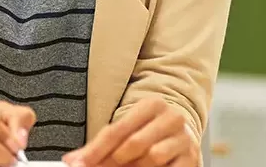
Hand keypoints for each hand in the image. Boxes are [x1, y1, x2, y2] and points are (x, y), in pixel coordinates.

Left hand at [65, 97, 196, 166]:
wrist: (182, 134)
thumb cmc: (148, 133)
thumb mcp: (126, 131)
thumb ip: (100, 145)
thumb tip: (73, 161)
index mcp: (151, 105)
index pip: (117, 129)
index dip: (95, 150)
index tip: (78, 164)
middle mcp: (171, 118)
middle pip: (134, 143)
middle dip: (112, 162)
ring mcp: (184, 138)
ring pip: (152, 156)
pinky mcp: (192, 158)